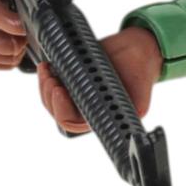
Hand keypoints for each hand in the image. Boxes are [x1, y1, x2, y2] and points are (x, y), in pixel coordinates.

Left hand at [37, 26, 162, 133]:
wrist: (137, 49)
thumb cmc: (140, 75)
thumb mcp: (140, 101)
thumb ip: (132, 116)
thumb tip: (132, 135)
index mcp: (97, 116)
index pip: (71, 123)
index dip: (60, 110)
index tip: (60, 92)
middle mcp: (84, 106)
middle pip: (56, 111)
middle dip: (49, 98)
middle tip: (52, 82)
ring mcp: (75, 91)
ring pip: (50, 98)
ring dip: (44, 86)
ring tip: (47, 72)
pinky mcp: (71, 76)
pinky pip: (52, 81)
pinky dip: (46, 74)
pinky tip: (47, 66)